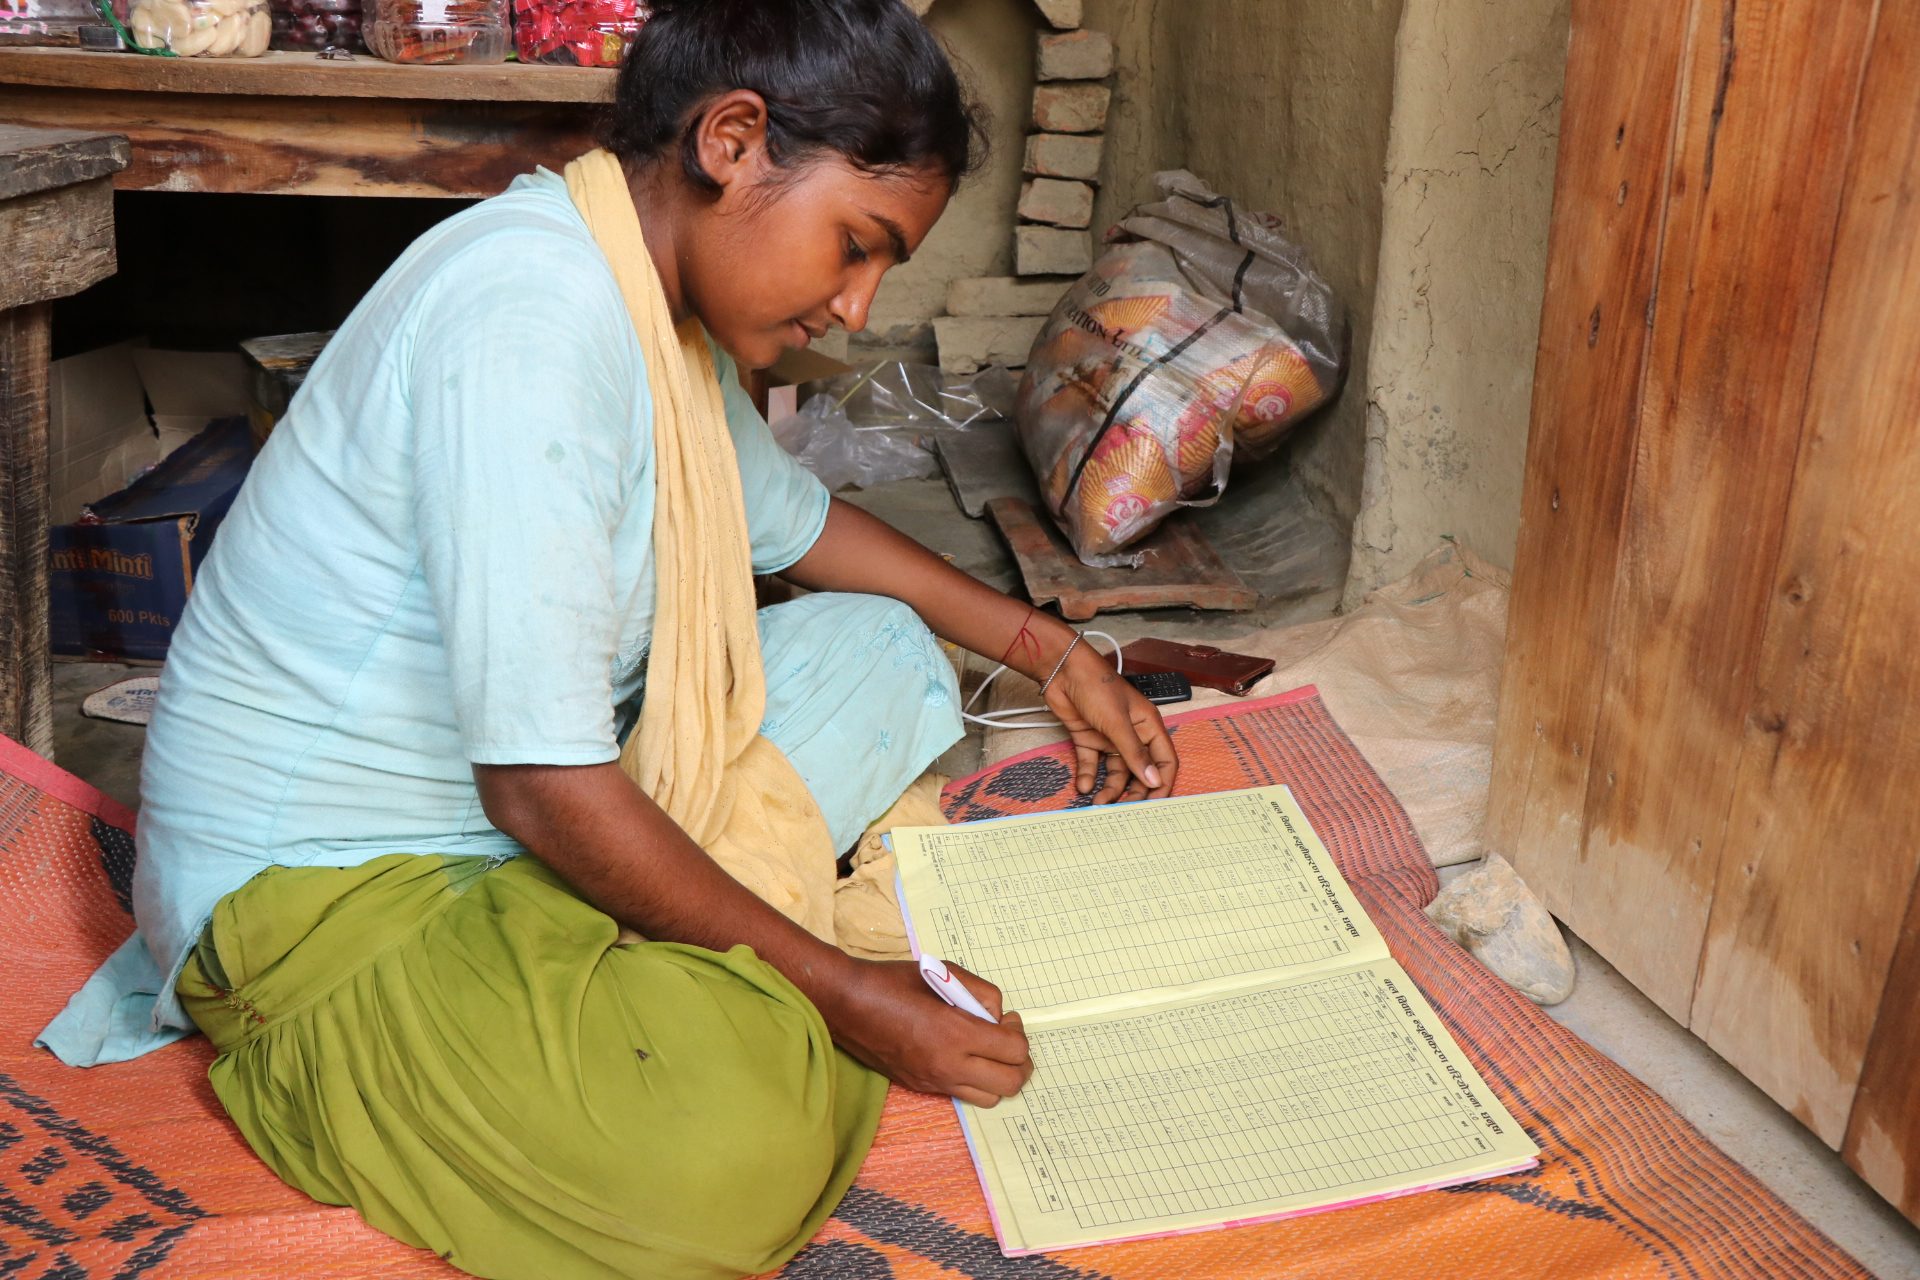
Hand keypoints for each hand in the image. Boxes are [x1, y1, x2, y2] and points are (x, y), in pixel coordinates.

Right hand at [813, 959, 1032, 1107]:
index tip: (1007, 1019)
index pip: (1014, 1050)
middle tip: (1006, 1039)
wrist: (848, 1005)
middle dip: (1019, 1062)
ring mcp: (935, 1080)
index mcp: (956, 1032)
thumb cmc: (893, 983)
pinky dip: (975, 1081)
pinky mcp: (922, 1087)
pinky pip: (964, 1094)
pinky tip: (963, 1056)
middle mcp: (948, 1064)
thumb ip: (981, 993)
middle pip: (1010, 1082)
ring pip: (991, 1098)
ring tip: (988, 1052)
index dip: (1018, 1033)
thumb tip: (997, 1015)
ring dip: (999, 1076)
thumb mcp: (946, 973)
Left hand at [1043, 643, 1179, 803]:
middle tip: (1124, 811)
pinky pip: (1091, 763)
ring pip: (1115, 771)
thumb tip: (1153, 781)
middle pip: (1139, 771)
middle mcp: (1132, 734)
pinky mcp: (1088, 738)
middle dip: (1133, 792)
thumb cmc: (1096, 686)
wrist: (1061, 670)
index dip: (1162, 783)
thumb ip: (1134, 754)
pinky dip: (1087, 776)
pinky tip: (1083, 787)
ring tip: (1099, 803)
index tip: (1156, 805)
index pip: (1164, 761)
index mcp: (1149, 726)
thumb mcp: (1118, 723)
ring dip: (1109, 788)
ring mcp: (1110, 738)